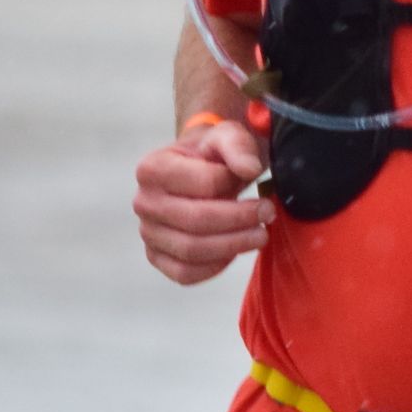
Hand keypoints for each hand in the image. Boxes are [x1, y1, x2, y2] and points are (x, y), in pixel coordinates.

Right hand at [132, 119, 271, 284]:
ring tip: (260, 234)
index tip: (256, 179)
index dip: (234, 184)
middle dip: (240, 220)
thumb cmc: (211, 155)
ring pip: (192, 251)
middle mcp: (143, 202)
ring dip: (234, 246)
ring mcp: (148, 233)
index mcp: (152, 168)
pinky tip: (234, 250)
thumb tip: (249, 169)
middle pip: (197, 221)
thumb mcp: (226, 137)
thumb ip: (238, 146)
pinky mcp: (157, 257)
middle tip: (268, 213)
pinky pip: (185, 273)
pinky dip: (215, 267)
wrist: (198, 172)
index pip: (203, 184)